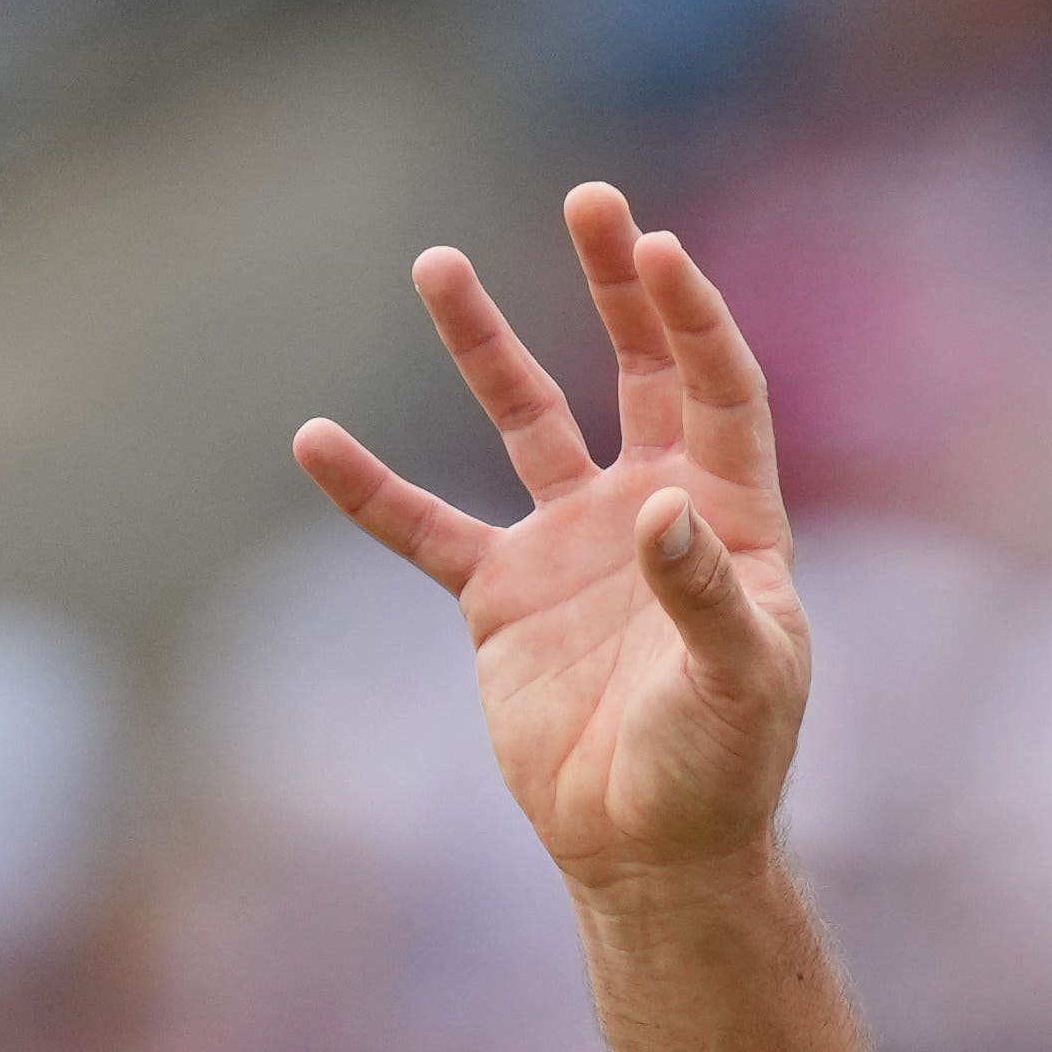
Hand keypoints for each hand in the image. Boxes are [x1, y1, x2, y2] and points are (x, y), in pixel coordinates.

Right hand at [292, 182, 806, 890]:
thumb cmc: (721, 772)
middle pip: (636, 371)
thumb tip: (663, 509)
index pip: (718, 392)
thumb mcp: (736, 687)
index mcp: (731, 521)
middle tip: (592, 198)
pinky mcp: (501, 597)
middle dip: (615, 285)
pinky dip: (372, 489)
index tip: (659, 248)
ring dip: (486, 344)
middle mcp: (652, 512)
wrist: (650, 853)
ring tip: (439, 262)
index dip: (693, 319)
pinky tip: (315, 438)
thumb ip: (706, 599)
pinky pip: (424, 527)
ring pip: (525, 419)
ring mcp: (570, 546)